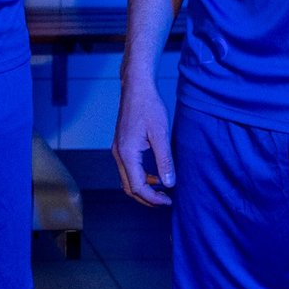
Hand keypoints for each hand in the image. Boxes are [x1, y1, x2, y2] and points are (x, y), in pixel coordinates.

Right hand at [114, 81, 175, 206]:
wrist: (136, 88)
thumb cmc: (148, 106)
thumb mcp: (161, 134)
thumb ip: (164, 160)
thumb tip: (169, 182)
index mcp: (127, 153)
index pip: (137, 186)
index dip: (153, 198)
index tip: (168, 200)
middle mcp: (119, 154)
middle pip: (129, 187)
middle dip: (147, 197)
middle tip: (165, 200)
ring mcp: (118, 150)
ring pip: (127, 179)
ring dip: (144, 188)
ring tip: (162, 189)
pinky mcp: (121, 146)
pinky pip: (128, 169)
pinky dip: (141, 177)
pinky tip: (155, 175)